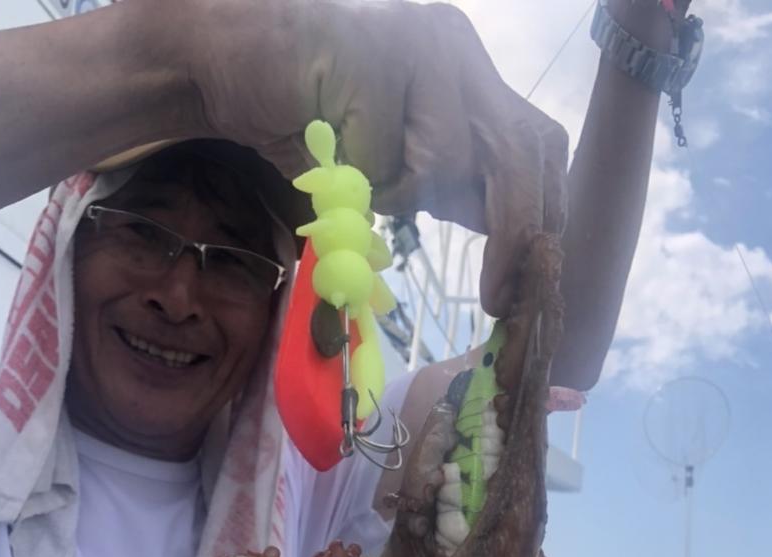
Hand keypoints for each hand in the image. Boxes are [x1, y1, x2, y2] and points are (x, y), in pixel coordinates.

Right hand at [158, 0, 567, 315]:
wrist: (229, 65)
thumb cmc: (309, 122)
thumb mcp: (401, 168)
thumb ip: (453, 189)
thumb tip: (510, 243)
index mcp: (473, 76)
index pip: (538, 150)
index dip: (541, 219)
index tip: (525, 286)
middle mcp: (459, 51)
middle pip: (522, 150)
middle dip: (516, 233)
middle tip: (498, 297)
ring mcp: (422, 45)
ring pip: (454, 158)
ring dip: (408, 194)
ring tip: (363, 180)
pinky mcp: (377, 54)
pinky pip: (389, 152)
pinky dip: (365, 174)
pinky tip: (337, 151)